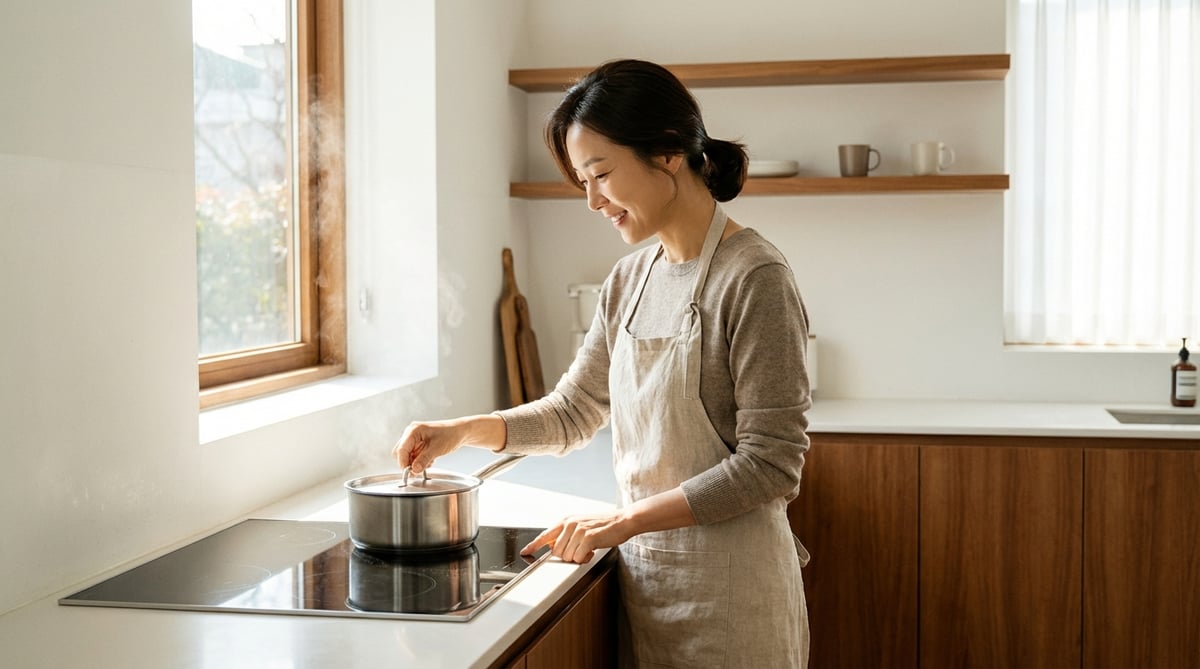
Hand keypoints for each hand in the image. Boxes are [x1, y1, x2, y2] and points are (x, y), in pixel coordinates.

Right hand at [391, 420, 463, 473]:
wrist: (460, 432)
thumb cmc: (451, 434)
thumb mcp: (437, 448)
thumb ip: (424, 459)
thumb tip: (414, 469)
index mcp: (414, 430)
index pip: (401, 449)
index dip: (403, 462)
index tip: (408, 472)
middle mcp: (412, 434)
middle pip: (401, 453)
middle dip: (408, 463)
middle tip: (417, 471)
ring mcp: (415, 439)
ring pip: (408, 456)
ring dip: (415, 463)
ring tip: (428, 463)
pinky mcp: (419, 445)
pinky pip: (414, 456)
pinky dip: (420, 461)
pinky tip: (430, 461)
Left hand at [520, 509, 634, 563]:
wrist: (622, 520)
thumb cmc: (604, 525)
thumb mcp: (581, 525)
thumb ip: (567, 535)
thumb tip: (555, 548)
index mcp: (566, 520)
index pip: (546, 535)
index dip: (534, 545)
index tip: (525, 552)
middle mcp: (570, 524)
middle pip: (557, 553)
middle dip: (569, 556)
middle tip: (582, 550)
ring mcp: (578, 530)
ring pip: (567, 557)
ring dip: (578, 557)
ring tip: (589, 548)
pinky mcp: (587, 538)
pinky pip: (579, 558)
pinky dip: (586, 558)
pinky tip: (593, 550)